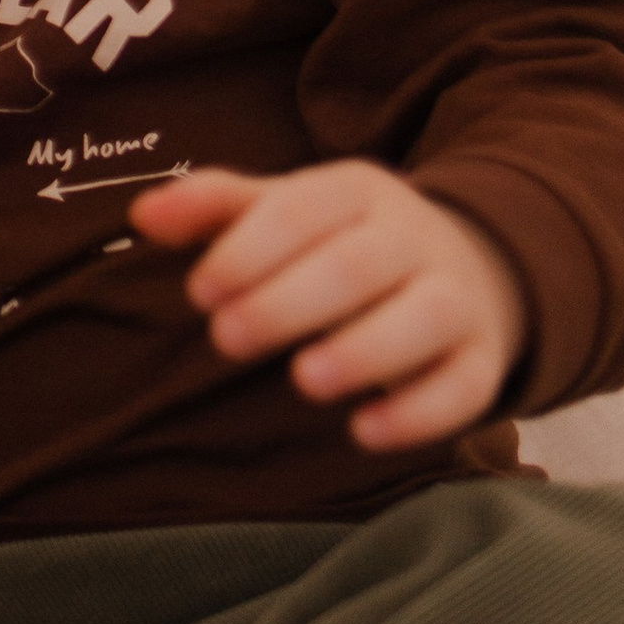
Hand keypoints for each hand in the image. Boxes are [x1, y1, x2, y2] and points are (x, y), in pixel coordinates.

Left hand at [134, 160, 524, 449]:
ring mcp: (457, 297)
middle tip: (227, 339)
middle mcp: (413, 238)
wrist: (466, 267)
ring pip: (425, 317)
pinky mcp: (483, 359)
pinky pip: (466, 385)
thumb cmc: (339, 242)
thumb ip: (212, 208)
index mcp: (357, 191)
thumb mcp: (282, 211)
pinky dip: (419, 412)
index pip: (301, 209)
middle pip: (357, 264)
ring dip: (364, 351)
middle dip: (288, 302)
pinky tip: (364, 432)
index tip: (199, 291)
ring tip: (304, 380)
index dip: (247, 249)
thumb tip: (141, 214)